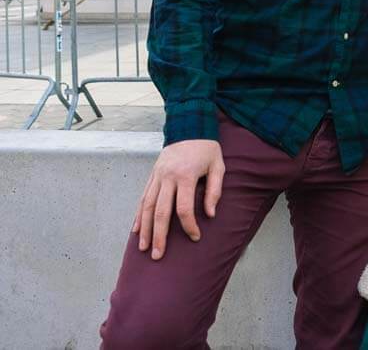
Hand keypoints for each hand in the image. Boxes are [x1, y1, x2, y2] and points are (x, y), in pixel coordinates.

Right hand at [132, 139, 224, 260]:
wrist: (190, 125)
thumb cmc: (206, 148)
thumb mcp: (218, 166)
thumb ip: (215, 190)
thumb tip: (211, 214)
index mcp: (185, 175)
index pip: (184, 208)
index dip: (189, 225)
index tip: (195, 237)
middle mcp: (168, 177)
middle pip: (160, 211)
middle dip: (159, 235)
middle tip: (158, 255)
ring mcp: (158, 175)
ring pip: (147, 206)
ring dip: (144, 228)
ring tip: (143, 248)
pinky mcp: (153, 174)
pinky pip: (143, 197)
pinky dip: (139, 214)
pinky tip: (136, 229)